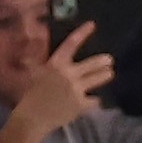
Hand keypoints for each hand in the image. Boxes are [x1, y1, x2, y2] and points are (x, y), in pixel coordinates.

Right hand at [0, 27, 112, 142]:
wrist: (31, 118)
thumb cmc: (31, 96)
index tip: (92, 25)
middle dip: (103, 61)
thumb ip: (50, 66)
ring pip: (98, 78)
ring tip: (110, 73)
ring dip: (105, 75)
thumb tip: (51, 57)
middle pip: (92, 64)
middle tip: (109, 60)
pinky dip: (95, 100)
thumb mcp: (37, 75)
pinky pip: (95, 100)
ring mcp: (76, 89)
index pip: (70, 45)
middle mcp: (68, 75)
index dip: (82, 33)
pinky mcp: (81, 104)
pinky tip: (96, 100)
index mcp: (55, 65)